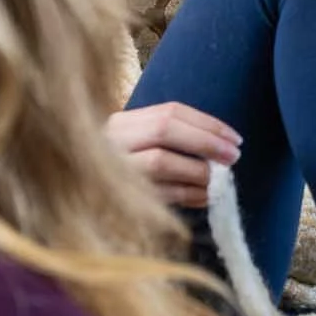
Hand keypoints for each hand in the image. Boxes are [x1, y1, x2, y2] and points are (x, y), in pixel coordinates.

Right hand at [104, 102, 239, 208]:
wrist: (80, 204)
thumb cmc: (123, 172)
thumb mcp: (140, 148)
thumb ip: (172, 140)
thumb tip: (221, 146)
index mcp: (122, 122)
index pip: (170, 112)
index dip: (208, 124)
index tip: (235, 139)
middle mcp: (113, 139)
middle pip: (164, 129)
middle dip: (206, 142)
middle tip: (233, 157)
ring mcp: (112, 167)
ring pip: (161, 161)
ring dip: (198, 171)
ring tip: (219, 180)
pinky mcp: (116, 196)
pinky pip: (159, 193)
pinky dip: (188, 194)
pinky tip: (205, 197)